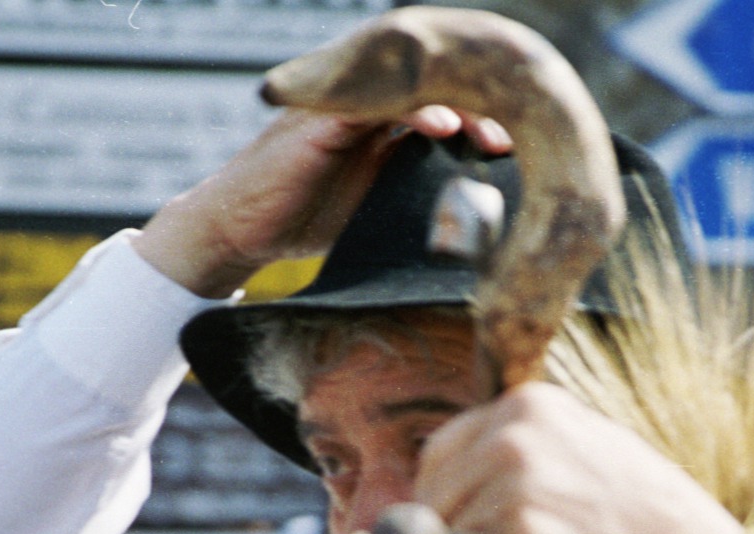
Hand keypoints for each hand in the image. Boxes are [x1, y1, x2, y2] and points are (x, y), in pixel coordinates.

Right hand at [136, 105, 510, 297]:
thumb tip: (473, 208)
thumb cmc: (307, 218)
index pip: (439, 97)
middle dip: (476, 104)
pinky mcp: (317, 121)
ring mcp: (338, 107)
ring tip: (486, 133)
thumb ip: (415, 185)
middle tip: (512, 136)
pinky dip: (408, 111)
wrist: (240, 229)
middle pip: (431, 83)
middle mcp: (360, 103)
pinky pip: (369, 103)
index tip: (512, 145)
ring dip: (454, 104)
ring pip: (407, 87)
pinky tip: (439, 127)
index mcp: (378, 117)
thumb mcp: (376, 200)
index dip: (480, 112)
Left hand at [415, 383, 744, 533]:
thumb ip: (521, 450)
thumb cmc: (646, 525)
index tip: (480, 529)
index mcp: (528, 406)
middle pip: (433, 500)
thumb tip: (441, 481)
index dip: (450, 499)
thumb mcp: (587, 449)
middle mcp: (515, 439)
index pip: (440, 454)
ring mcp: (515, 492)